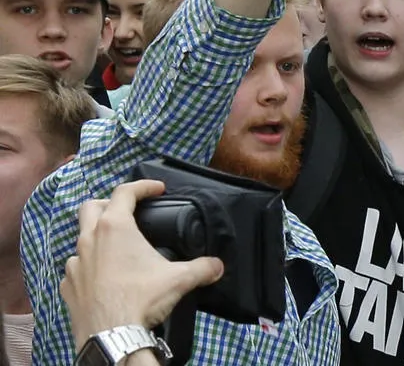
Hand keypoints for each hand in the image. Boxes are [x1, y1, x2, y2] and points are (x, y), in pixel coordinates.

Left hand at [62, 180, 224, 349]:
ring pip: (81, 238)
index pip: (125, 192)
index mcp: (115, 228)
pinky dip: (89, 266)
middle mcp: (89, 239)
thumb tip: (218, 266)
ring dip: (97, 237)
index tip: (157, 189)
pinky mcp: (68, 286)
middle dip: (109, 203)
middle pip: (91, 206)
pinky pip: (77, 268)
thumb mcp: (179, 279)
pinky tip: (103, 277)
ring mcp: (75, 263)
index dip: (143, 186)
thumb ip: (202, 268)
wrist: (111, 335)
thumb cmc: (141, 298)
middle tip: (129, 212)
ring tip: (117, 249)